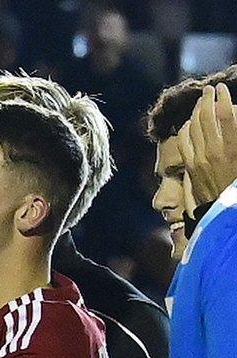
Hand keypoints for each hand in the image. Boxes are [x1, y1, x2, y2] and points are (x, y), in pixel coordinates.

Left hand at [177, 83, 236, 214]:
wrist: (229, 211)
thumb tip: (234, 115)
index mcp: (234, 148)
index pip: (225, 115)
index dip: (222, 98)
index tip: (221, 88)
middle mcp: (215, 151)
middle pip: (206, 117)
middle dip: (207, 100)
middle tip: (209, 90)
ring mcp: (200, 159)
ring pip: (193, 127)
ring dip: (196, 112)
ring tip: (200, 102)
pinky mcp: (191, 167)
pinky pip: (184, 142)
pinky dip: (186, 129)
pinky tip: (189, 124)